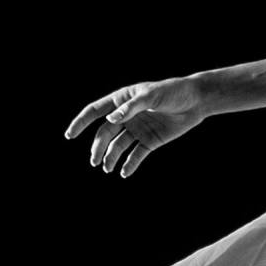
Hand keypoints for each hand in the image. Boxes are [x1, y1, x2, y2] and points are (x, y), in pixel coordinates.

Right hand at [64, 73, 215, 177]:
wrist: (196, 101)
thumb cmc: (173, 91)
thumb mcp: (152, 96)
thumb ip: (131, 107)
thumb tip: (110, 119)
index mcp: (121, 100)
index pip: (95, 111)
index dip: (81, 122)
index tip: (69, 135)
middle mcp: (126, 115)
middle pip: (105, 133)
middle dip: (98, 147)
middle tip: (94, 162)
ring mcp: (138, 128)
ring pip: (118, 146)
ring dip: (111, 157)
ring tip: (107, 169)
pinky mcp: (150, 141)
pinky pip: (136, 155)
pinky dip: (129, 165)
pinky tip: (124, 173)